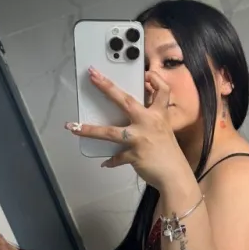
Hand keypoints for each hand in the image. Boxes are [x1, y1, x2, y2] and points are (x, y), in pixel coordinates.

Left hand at [65, 68, 189, 188]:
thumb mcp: (165, 130)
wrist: (175, 175)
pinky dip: (111, 160)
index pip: (162, 91)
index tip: (147, 74)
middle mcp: (148, 123)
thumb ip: (152, 119)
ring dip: (90, 130)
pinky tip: (105, 163)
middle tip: (93, 76)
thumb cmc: (170, 154)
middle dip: (107, 87)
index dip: (156, 80)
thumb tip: (135, 112)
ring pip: (110, 132)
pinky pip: (117, 157)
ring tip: (73, 127)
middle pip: (125, 101)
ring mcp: (140, 138)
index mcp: (159, 115)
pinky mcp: (134, 155)